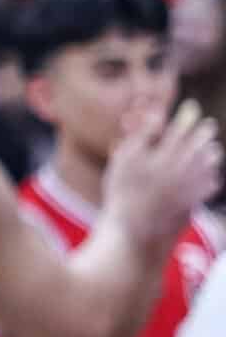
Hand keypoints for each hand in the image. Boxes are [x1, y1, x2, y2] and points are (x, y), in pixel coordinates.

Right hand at [106, 100, 222, 248]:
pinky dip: (212, 176)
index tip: (192, 107)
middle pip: (201, 143)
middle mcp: (184, 166)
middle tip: (209, 125)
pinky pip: (211, 183)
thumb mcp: (125, 159)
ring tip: (213, 147)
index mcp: (167, 153)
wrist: (136, 229)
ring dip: (212, 151)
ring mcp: (193, 184)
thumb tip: (158, 114)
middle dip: (205, 132)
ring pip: (210, 162)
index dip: (188, 116)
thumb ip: (142, 135)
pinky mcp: (196, 201)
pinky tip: (210, 174)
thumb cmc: (124, 192)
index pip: (181, 129)